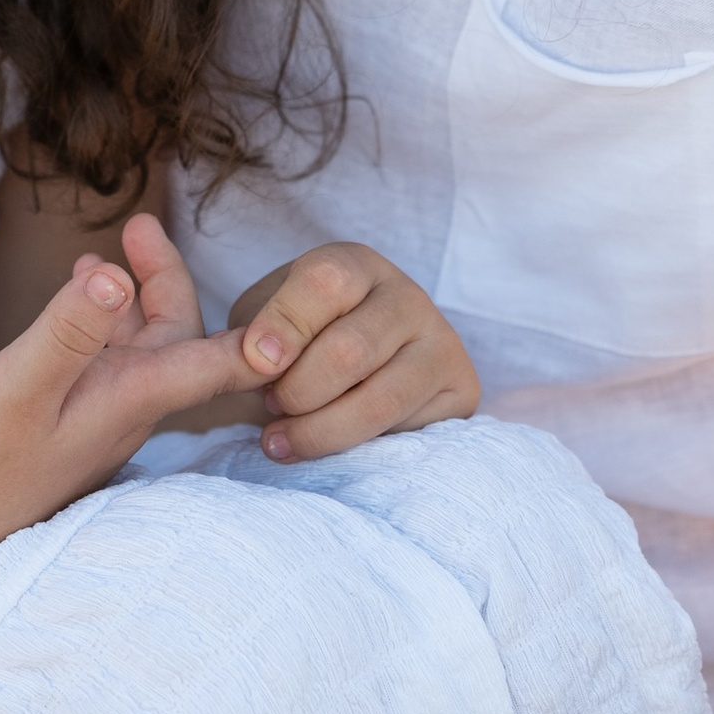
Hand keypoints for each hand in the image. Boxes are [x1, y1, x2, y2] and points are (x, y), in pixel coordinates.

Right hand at [0, 217, 262, 578]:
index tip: (301, 294)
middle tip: (139, 224)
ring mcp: (95, 418)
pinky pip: (104, 361)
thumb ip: (65, 331)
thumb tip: (117, 279)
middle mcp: (125, 411)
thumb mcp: (15, 387)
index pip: (217, 360)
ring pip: (140, 347)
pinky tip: (74, 301)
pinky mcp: (65, 423)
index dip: (263, 332)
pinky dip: (99, 319)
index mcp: (130, 402)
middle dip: (167, 276)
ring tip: (107, 251)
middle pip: (178, 336)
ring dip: (132, 295)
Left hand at [232, 243, 480, 458]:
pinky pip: (404, 434)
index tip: (253, 363)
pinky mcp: (461, 391)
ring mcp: (441, 343)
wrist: (361, 365)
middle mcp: (408, 296)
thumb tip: (257, 362)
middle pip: (349, 351)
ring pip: (377, 402)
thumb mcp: (266, 318)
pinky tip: (329, 446)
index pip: (324, 283)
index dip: (283, 326)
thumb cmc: (300, 338)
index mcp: (356, 264)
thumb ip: (253, 335)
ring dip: (317, 431)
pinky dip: (355, 448)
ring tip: (279, 440)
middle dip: (296, 391)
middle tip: (270, 405)